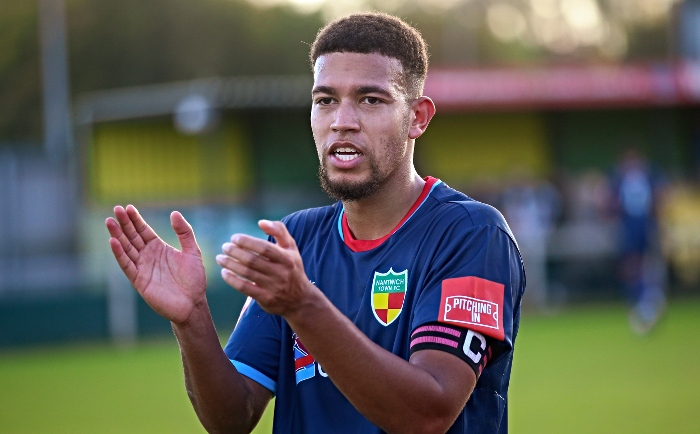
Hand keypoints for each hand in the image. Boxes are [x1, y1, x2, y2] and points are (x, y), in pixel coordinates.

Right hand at [105, 205, 206, 324]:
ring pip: (127, 248)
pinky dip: (119, 254)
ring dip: (118, 235)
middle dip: (124, 223)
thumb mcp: (192, 252)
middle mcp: (148, 256)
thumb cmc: (194, 279)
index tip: (128, 207)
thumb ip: (184, 233)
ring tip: (110, 222)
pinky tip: (114, 242)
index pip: (143, 230)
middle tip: (116, 209)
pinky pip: (127, 265)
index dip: (136, 219)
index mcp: (159, 248)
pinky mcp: (139, 280)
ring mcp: (142, 268)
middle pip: (132, 237)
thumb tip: (174, 213)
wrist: (193, 303)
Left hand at [216, 220, 316, 317]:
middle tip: (225, 246)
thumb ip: (279, 230)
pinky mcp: (266, 299)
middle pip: (253, 261)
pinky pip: (245, 288)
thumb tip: (261, 222)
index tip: (234, 238)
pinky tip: (224, 272)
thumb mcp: (291, 248)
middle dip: (235, 252)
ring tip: (220, 258)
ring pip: (247, 273)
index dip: (247, 242)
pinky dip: (232, 280)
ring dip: (230, 264)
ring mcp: (273, 287)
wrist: (300, 299)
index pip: (265, 248)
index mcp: (287, 258)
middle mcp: (281, 273)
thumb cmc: (291, 268)